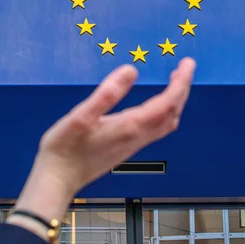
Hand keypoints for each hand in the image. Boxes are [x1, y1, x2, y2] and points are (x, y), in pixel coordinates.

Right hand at [15, 58, 195, 221]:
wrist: (57, 180)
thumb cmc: (64, 149)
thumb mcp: (81, 116)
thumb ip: (107, 93)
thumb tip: (131, 70)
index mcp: (130, 126)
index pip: (167, 102)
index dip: (181, 82)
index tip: (187, 63)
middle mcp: (137, 137)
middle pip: (172, 113)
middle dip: (182, 89)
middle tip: (184, 68)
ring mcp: (133, 145)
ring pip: (167, 123)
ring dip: (175, 102)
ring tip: (174, 82)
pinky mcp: (127, 148)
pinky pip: (157, 129)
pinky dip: (165, 112)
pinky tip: (155, 105)